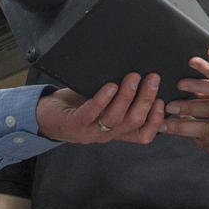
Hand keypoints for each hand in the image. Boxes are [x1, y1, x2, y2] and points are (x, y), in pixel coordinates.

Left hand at [36, 73, 165, 143]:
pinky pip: (91, 114)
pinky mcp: (74, 124)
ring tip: (133, 77)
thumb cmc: (77, 105)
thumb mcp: (103, 104)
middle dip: (146, 99)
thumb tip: (141, 73)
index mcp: (116, 131)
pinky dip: (102, 99)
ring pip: (116, 118)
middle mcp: (107, 134)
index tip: (163, 100)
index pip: (143, 134)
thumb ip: (120, 96)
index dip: (155, 120)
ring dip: (127, 96)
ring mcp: (91, 131)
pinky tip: (110, 86)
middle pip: (133, 122)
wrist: (45, 115)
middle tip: (153, 78)